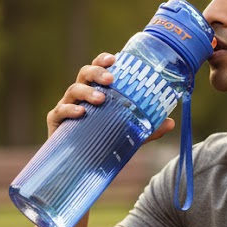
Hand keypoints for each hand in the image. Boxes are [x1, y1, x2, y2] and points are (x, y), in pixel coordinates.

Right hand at [47, 52, 174, 140]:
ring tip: (100, 99)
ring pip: (73, 90)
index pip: (98, 69)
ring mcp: (65, 107)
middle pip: (84, 73)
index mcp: (95, 91)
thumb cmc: (103, 143)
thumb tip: (171, 122)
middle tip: (111, 80)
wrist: (80, 169)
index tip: (115, 58)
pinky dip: (70, 110)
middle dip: (97, 73)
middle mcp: (79, 96)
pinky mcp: (55, 123)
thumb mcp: (129, 135)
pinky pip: (60, 112)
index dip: (104, 60)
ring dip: (87, 91)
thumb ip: (147, 129)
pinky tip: (81, 113)